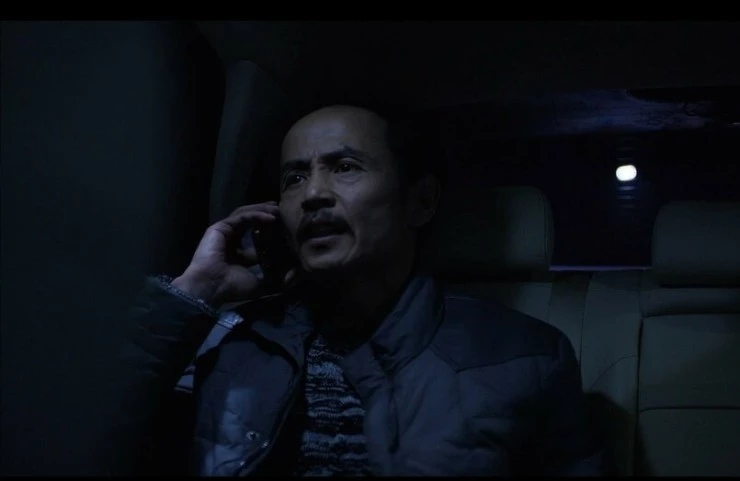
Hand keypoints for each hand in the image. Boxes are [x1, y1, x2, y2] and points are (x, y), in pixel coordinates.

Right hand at [172, 202, 297, 307]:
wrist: (211, 288)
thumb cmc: (232, 287)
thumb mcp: (261, 283)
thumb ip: (277, 277)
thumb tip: (296, 274)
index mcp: (239, 252)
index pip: (257, 235)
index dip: (271, 229)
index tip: (286, 227)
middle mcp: (231, 239)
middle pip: (251, 220)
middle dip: (267, 213)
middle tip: (283, 210)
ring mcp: (224, 232)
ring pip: (246, 214)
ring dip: (263, 210)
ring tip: (279, 209)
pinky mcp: (220, 227)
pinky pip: (241, 216)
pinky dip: (256, 214)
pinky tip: (271, 217)